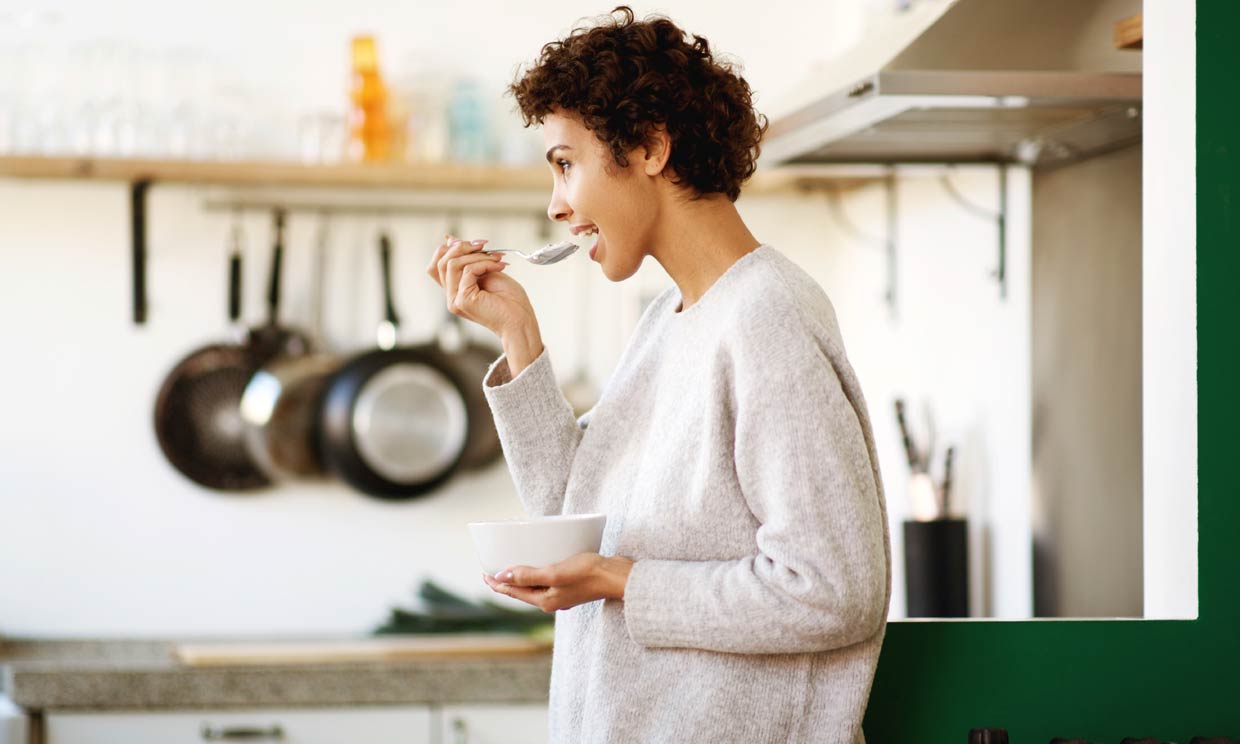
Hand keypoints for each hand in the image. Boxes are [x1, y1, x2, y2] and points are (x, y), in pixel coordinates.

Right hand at [426, 234, 537, 339]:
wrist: (520, 320)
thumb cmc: (509, 300)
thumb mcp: (486, 271)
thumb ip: (468, 259)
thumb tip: (450, 239)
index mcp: (455, 290)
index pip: (436, 265)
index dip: (450, 249)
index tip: (475, 243)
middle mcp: (451, 296)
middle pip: (440, 262)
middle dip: (463, 247)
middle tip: (484, 245)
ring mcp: (455, 300)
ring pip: (452, 264)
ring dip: (477, 255)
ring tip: (497, 258)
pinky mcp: (462, 300)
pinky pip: (468, 271)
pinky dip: (485, 263)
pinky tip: (499, 266)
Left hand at [482, 553, 634, 612]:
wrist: (618, 577)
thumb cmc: (588, 573)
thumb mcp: (555, 573)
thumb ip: (528, 575)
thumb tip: (501, 576)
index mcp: (545, 600)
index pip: (514, 592)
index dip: (497, 583)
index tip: (484, 573)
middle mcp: (551, 600)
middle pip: (521, 591)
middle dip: (506, 582)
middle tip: (491, 571)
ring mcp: (562, 595)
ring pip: (533, 588)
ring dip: (520, 579)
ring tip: (510, 569)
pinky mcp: (571, 586)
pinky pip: (546, 582)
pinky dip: (535, 575)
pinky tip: (538, 567)